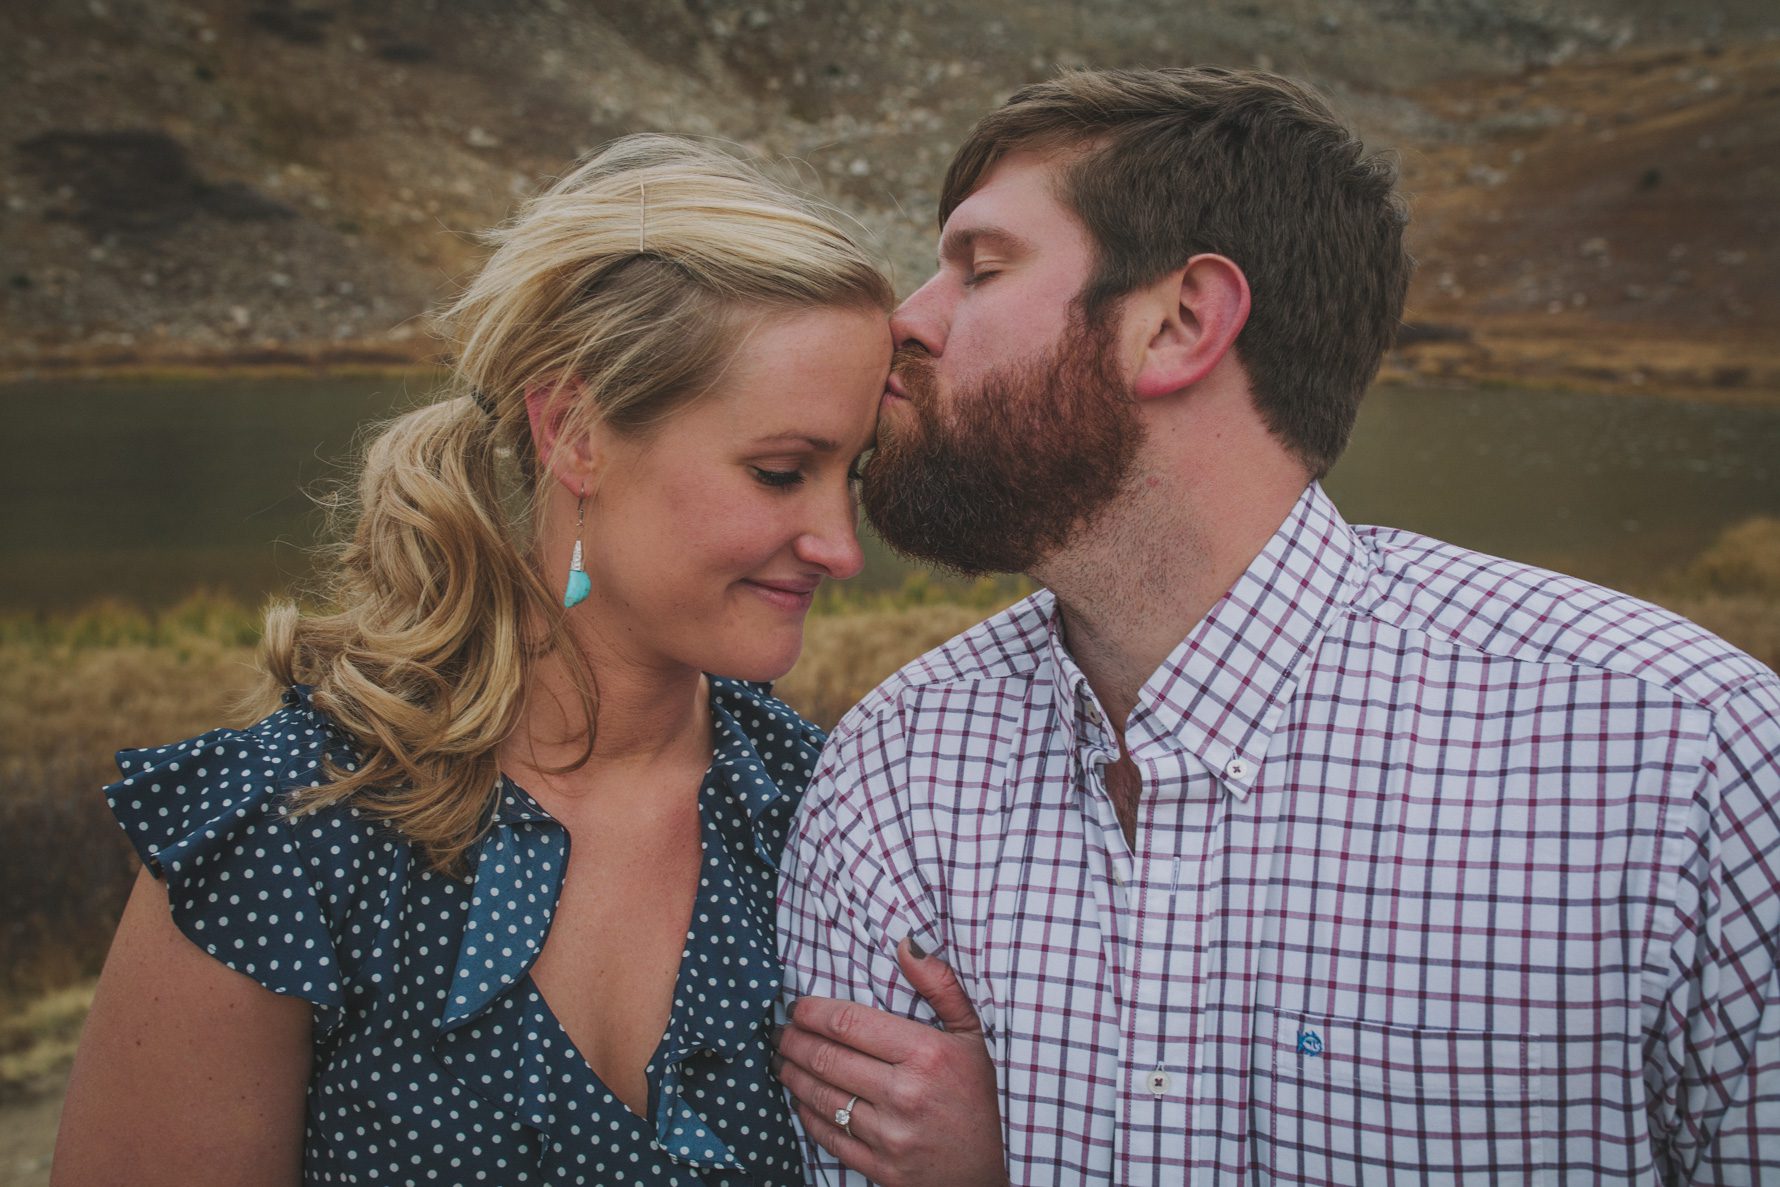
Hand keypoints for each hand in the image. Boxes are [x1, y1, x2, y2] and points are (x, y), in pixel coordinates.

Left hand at [775, 937, 1007, 1186]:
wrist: (983, 1173)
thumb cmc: (975, 1098)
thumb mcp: (971, 1036)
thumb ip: (940, 985)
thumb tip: (906, 942)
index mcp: (926, 1054)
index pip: (850, 1024)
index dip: (813, 1012)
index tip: (797, 1007)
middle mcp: (905, 1094)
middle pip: (827, 1058)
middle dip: (793, 1041)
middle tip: (780, 1033)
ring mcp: (890, 1135)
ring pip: (821, 1096)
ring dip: (792, 1075)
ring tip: (782, 1060)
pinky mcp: (879, 1167)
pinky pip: (829, 1135)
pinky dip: (807, 1114)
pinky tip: (800, 1099)